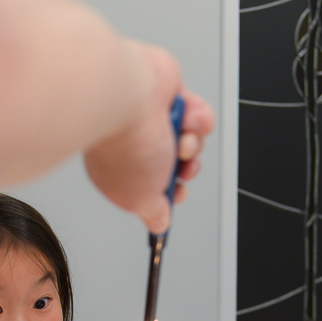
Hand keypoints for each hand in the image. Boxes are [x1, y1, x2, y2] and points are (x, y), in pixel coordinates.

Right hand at [83, 43, 214, 232]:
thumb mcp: (139, 198)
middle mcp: (138, 142)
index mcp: (122, 168)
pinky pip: (199, 115)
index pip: (153, 184)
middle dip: (185, 168)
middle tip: (176, 165)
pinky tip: (183, 119)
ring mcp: (155, 118)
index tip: (176, 193)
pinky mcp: (170, 95)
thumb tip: (158, 225)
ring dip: (191, 144)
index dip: (169, 191)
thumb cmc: (126, 145)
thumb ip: (152, 212)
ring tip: (178, 139)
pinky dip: (198, 120)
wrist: (129, 98)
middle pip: (176, 163)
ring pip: (191, 140)